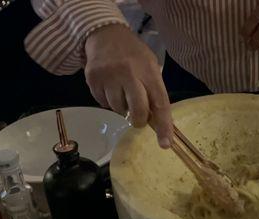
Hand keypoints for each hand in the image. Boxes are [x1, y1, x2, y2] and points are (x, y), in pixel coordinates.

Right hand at [84, 24, 171, 148]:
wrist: (106, 34)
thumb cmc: (134, 55)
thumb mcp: (150, 66)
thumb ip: (154, 91)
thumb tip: (157, 122)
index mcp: (148, 71)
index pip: (160, 103)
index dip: (163, 126)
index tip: (165, 144)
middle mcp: (129, 73)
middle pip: (137, 110)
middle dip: (139, 120)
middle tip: (138, 119)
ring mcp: (109, 76)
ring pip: (118, 109)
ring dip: (122, 107)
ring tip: (122, 92)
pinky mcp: (93, 79)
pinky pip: (103, 103)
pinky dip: (108, 101)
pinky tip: (110, 87)